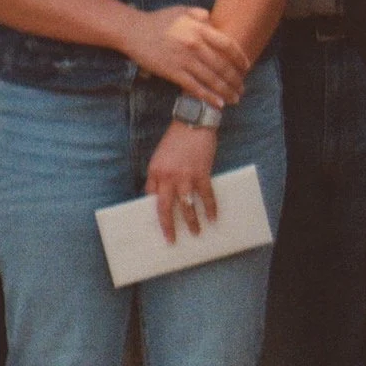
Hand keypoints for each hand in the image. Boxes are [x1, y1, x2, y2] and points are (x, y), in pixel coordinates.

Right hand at [128, 5, 249, 107]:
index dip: (240, 58)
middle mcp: (195, 45)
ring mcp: (184, 60)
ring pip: (211, 79)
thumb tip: (214, 19)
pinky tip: (218, 103)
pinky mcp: (172, 72)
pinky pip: (194, 87)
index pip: (228, 45)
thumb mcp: (182, 10)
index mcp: (199, 29)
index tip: (247, 67)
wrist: (132, 31)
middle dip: (236, 79)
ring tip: (235, 98)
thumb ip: (200, 14)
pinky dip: (208, 96)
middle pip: (222, 66)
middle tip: (243, 87)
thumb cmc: (158, 20)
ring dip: (226, 91)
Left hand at [145, 120, 219, 243]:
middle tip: (172, 240)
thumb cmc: (175, 140)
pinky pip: (206, 196)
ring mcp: (186, 177)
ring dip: (192, 221)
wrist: (193, 124)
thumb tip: (156, 194)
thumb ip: (157, 175)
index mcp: (155, 172)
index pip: (152, 197)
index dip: (155, 211)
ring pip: (187, 205)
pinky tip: (213, 218)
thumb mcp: (159, 156)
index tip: (159, 224)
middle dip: (168, 226)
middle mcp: (168, 177)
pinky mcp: (202, 174)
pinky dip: (210, 208)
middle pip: (166, 208)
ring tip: (196, 233)